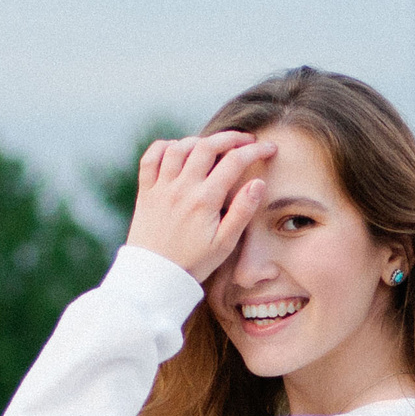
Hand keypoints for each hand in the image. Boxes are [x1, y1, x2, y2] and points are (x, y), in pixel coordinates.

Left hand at [126, 132, 275, 281]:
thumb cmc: (193, 263)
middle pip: (207, 146)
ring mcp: (161, 188)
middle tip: (245, 140)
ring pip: (179, 147)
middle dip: (230, 137)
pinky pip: (151, 158)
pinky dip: (164, 147)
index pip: (234, 162)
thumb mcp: (225, 244)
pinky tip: (177, 150)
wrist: (155, 277)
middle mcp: (182, 189)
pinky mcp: (145, 192)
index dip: (255, 150)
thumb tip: (258, 182)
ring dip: (199, 141)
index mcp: (205, 200)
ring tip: (214, 147)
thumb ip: (242, 211)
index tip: (269, 148)